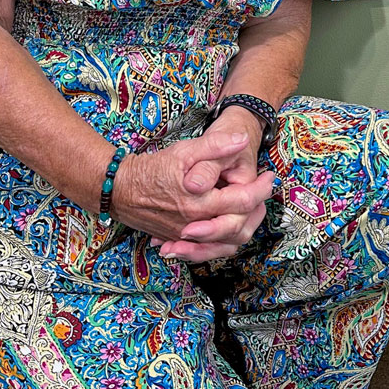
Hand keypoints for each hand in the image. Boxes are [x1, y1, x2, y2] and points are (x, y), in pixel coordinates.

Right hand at [111, 121, 272, 263]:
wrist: (118, 190)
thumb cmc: (151, 169)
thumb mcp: (184, 150)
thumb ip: (215, 146)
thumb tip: (242, 140)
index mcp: (200, 203)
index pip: (244, 200)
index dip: (262, 188)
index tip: (270, 176)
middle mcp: (196, 225)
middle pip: (241, 227)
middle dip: (259, 209)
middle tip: (265, 192)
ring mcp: (188, 236)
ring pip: (227, 244)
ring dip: (246, 227)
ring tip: (254, 208)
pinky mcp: (180, 240)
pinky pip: (210, 249)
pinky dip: (225, 240)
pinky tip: (231, 225)